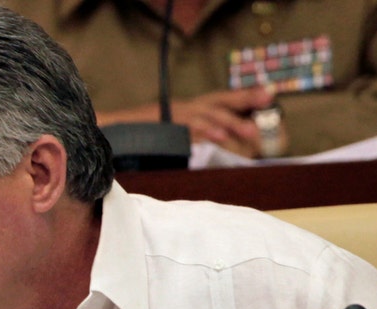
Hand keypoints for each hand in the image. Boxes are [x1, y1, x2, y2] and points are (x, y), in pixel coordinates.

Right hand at [98, 87, 276, 157]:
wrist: (107, 133)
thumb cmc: (137, 138)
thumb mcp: (168, 134)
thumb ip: (191, 136)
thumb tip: (219, 144)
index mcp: (186, 109)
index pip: (219, 100)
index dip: (243, 97)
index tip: (269, 95)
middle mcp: (181, 109)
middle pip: (217, 103)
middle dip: (243, 104)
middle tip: (267, 109)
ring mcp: (172, 117)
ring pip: (205, 115)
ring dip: (229, 123)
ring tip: (249, 131)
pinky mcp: (163, 128)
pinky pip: (186, 130)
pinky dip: (203, 132)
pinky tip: (218, 135)